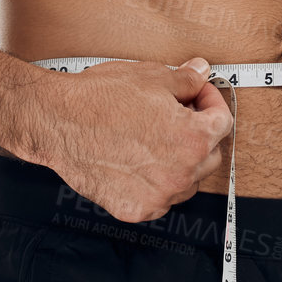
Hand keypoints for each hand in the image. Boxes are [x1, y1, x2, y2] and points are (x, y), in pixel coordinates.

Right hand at [37, 57, 233, 222]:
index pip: (223, 122)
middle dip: (199, 131)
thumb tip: (201, 71)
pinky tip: (139, 159)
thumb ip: (186, 79)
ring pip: (187, 180)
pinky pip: (160, 197)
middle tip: (177, 112)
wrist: (59, 122)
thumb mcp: (152, 77)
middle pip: (210, 153)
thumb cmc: (102, 98)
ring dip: (181, 159)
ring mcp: (158, 197)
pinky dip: (157, 181)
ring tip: (155, 136)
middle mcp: (181, 175)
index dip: (211, 101)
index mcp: (193, 140)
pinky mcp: (135, 209)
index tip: (197, 94)